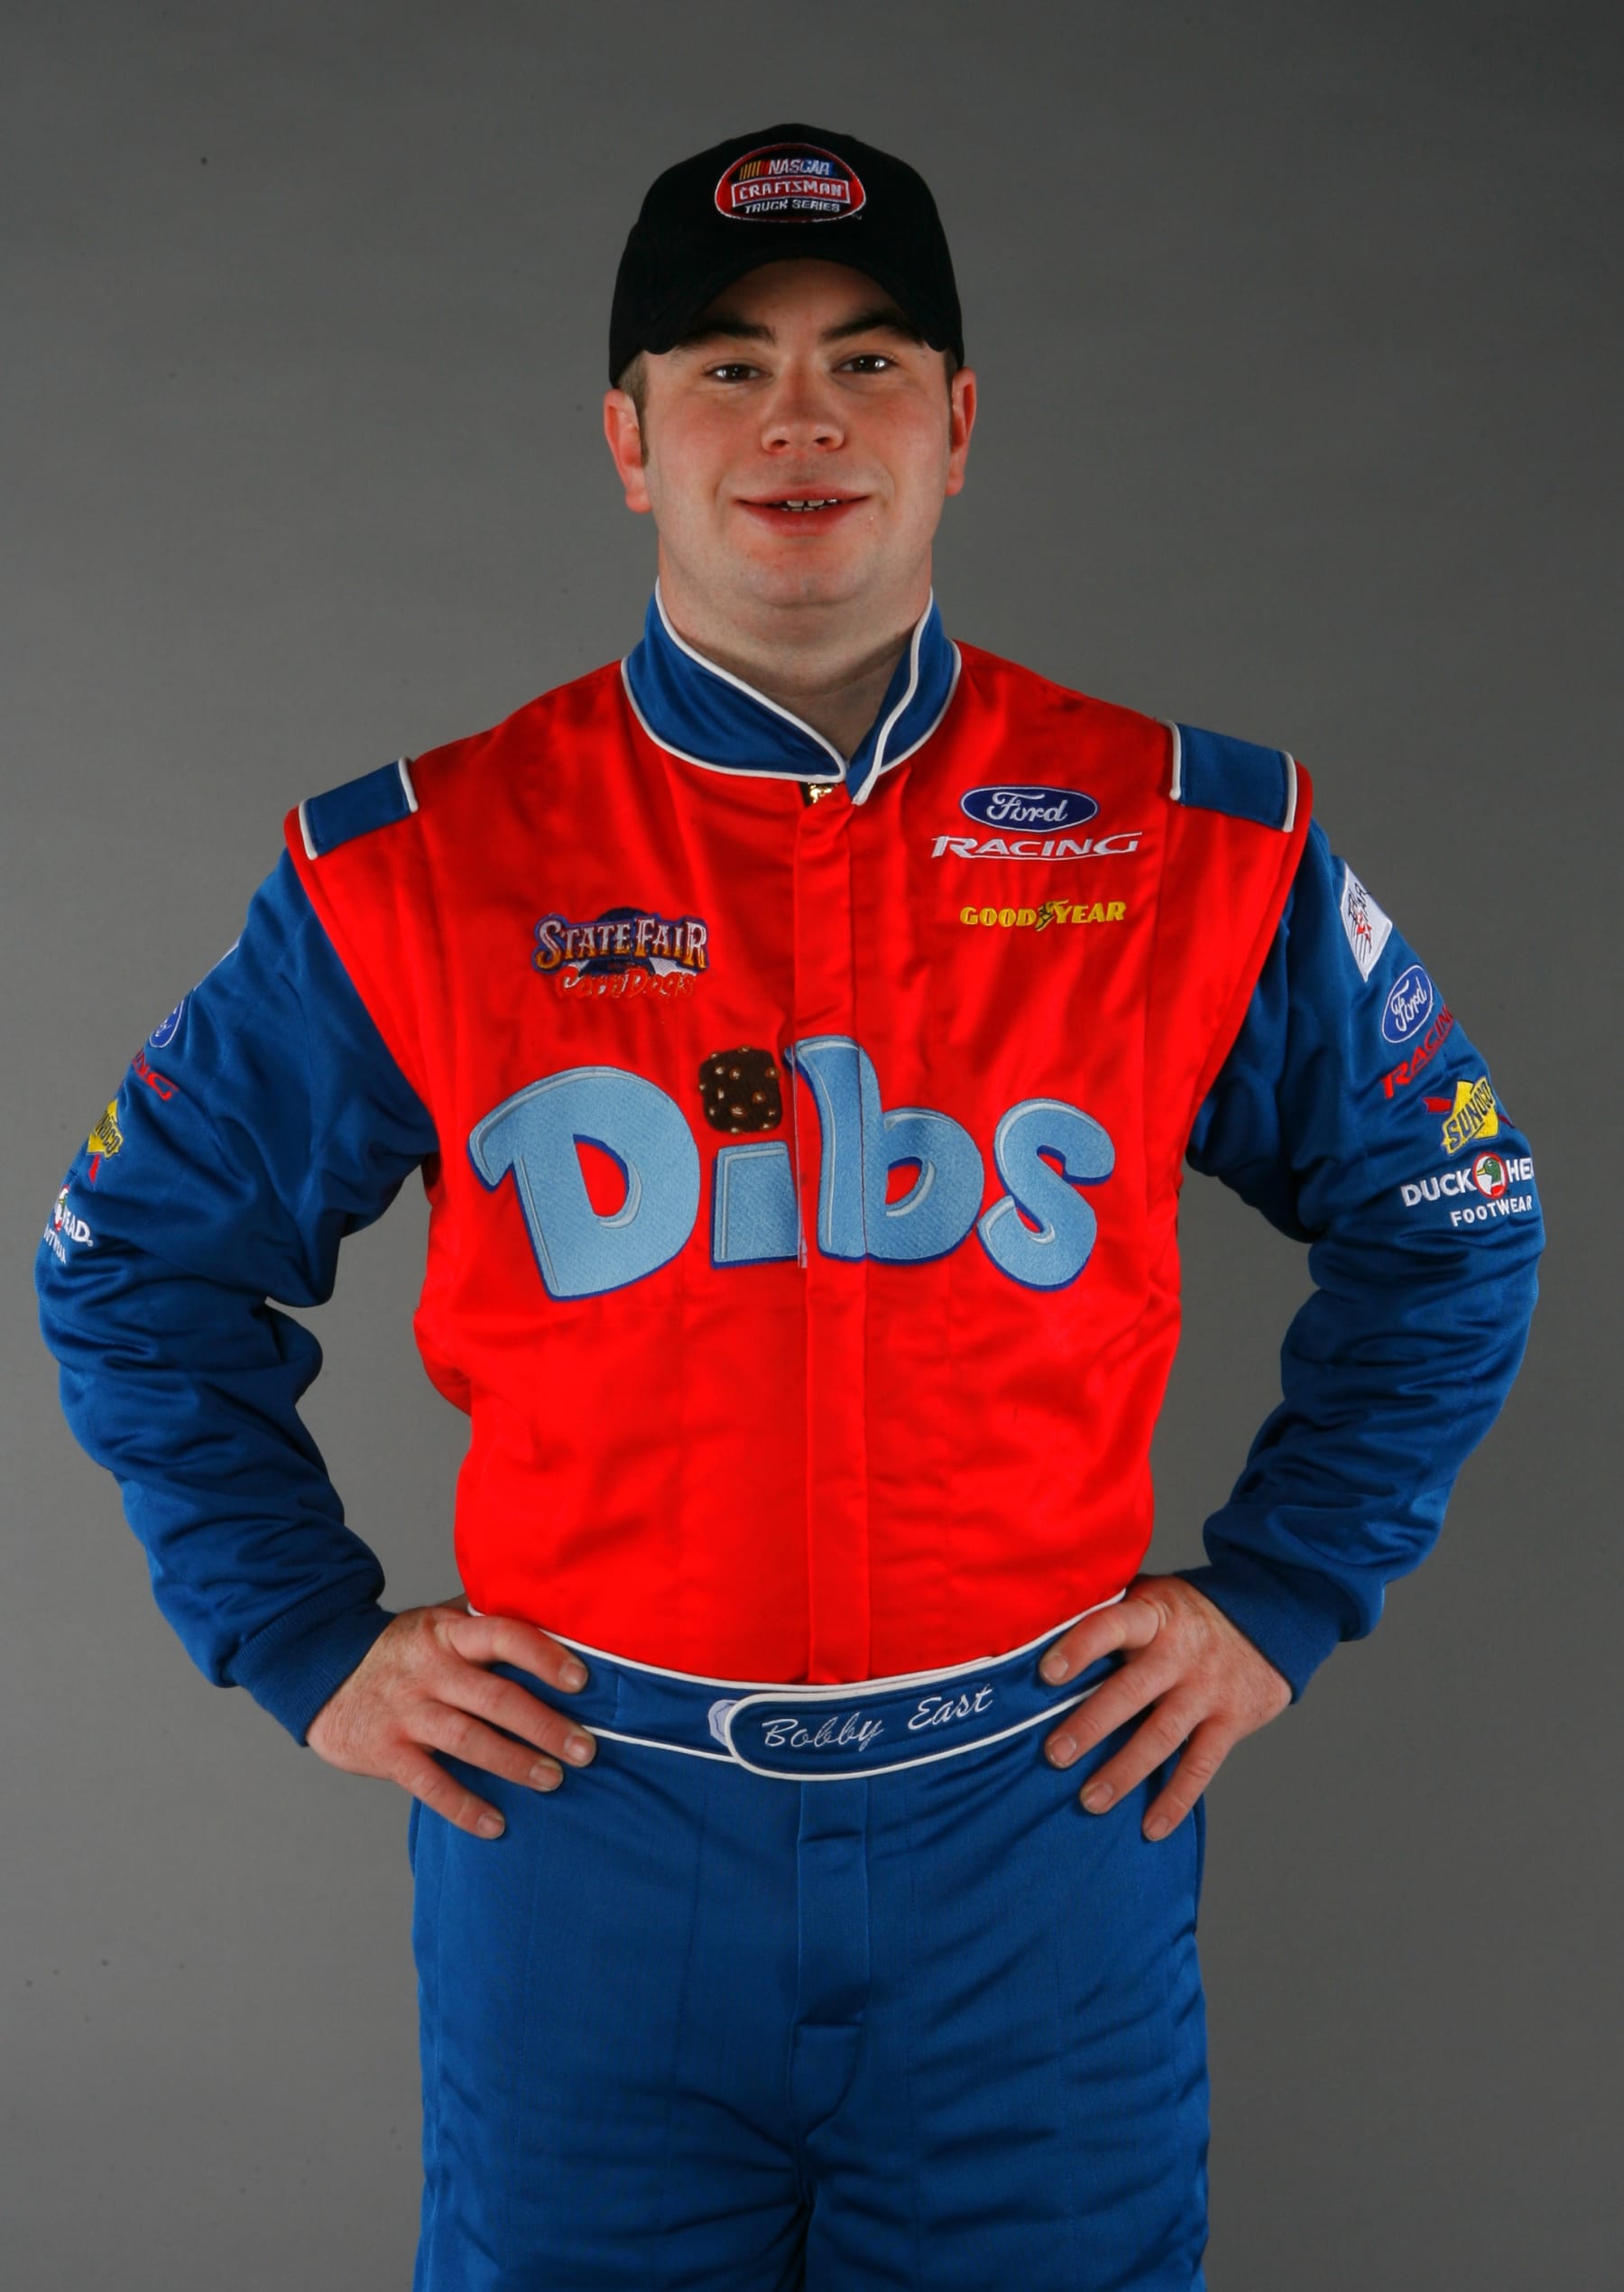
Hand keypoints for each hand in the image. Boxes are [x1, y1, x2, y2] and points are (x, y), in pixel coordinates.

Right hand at [305, 1596, 595, 1839]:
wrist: (318, 1670)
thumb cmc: (399, 1650)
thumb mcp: (436, 1623)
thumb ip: (483, 1622)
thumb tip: (550, 1613)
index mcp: (447, 1634)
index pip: (503, 1636)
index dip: (544, 1656)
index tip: (581, 1680)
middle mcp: (429, 1671)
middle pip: (495, 1697)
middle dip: (545, 1725)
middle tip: (585, 1748)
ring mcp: (406, 1713)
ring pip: (468, 1741)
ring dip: (515, 1763)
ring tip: (553, 1780)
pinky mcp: (386, 1751)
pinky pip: (430, 1784)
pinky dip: (464, 1807)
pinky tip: (496, 1824)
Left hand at [1040, 1576, 1289, 1839]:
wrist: (1271, 1618)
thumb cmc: (1188, 1613)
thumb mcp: (1153, 1596)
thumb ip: (1110, 1609)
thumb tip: (1043, 1620)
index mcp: (1153, 1616)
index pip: (1111, 1626)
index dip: (1079, 1648)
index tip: (1046, 1675)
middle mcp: (1179, 1653)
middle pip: (1131, 1691)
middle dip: (1091, 1725)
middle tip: (1055, 1756)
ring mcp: (1206, 1689)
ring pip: (1162, 1735)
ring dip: (1124, 1771)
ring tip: (1091, 1801)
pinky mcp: (1230, 1721)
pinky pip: (1200, 1765)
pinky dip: (1176, 1799)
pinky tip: (1151, 1828)